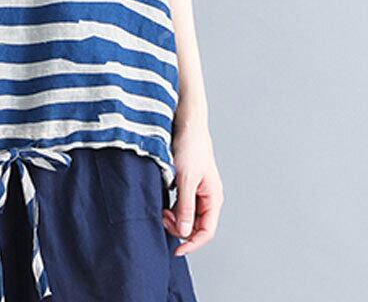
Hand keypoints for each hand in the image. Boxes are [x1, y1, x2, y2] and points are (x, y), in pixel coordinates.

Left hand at [163, 115, 223, 256]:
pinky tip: (163, 203)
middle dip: (179, 227)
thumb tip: (184, 232)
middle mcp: (207, 196)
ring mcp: (197, 190)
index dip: (192, 243)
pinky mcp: (187, 183)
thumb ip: (185, 207)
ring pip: (187, 215)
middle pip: (196, 225)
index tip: (176, 249)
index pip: (206, 231)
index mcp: (213, 197)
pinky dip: (172, 207)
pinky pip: (181, 203)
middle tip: (163, 219)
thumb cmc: (190, 147)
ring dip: (174, 218)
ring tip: (162, 210)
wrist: (186, 124)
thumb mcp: (185, 179)